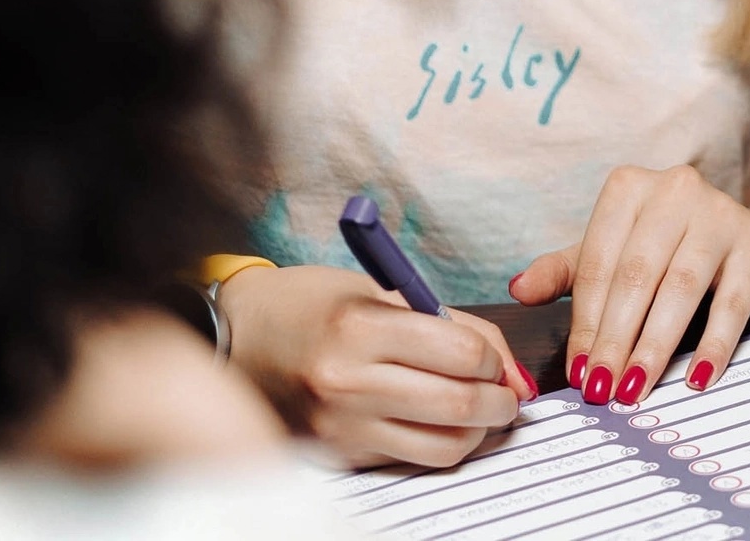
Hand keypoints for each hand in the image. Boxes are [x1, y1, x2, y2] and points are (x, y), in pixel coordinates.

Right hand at [219, 263, 532, 466]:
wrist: (240, 337)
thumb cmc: (313, 305)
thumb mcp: (384, 291)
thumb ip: (452, 326)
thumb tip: (510, 372)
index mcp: (361, 327)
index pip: (464, 353)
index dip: (495, 359)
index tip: (495, 359)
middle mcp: (349, 381)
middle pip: (460, 405)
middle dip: (501, 401)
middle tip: (505, 392)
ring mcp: (342, 425)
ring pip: (444, 446)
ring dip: (478, 431)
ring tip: (478, 409)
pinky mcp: (339, 454)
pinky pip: (411, 458)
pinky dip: (439, 443)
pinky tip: (437, 422)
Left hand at [508, 163, 749, 404]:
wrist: (743, 237)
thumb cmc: (665, 248)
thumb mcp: (610, 252)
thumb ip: (563, 272)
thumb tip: (518, 290)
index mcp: (630, 188)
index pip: (598, 264)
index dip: (585, 322)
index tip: (578, 371)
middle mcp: (675, 190)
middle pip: (636, 276)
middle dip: (615, 340)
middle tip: (602, 389)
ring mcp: (720, 214)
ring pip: (681, 288)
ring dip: (655, 346)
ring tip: (636, 388)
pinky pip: (733, 302)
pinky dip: (714, 344)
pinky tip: (696, 377)